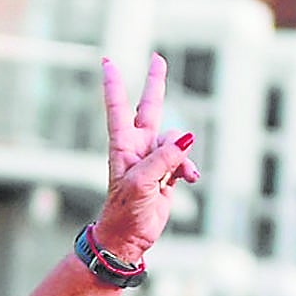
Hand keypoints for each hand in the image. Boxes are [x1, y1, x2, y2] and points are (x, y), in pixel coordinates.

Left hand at [95, 53, 199, 263]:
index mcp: (123, 145)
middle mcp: (137, 147)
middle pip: (150, 108)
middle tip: (157, 59)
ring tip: (179, 176)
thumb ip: (165, 157)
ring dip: (182, 156)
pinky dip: (188, 168)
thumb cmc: (125, 210)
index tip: (107, 62)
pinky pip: (183, 159)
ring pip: (177, 139)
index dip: (114, 84)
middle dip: (155, 84)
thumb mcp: (143, 182)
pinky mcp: (164, 172)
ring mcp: (151, 159)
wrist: (127, 236)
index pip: (118, 108)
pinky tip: (188, 181)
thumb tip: (188, 136)